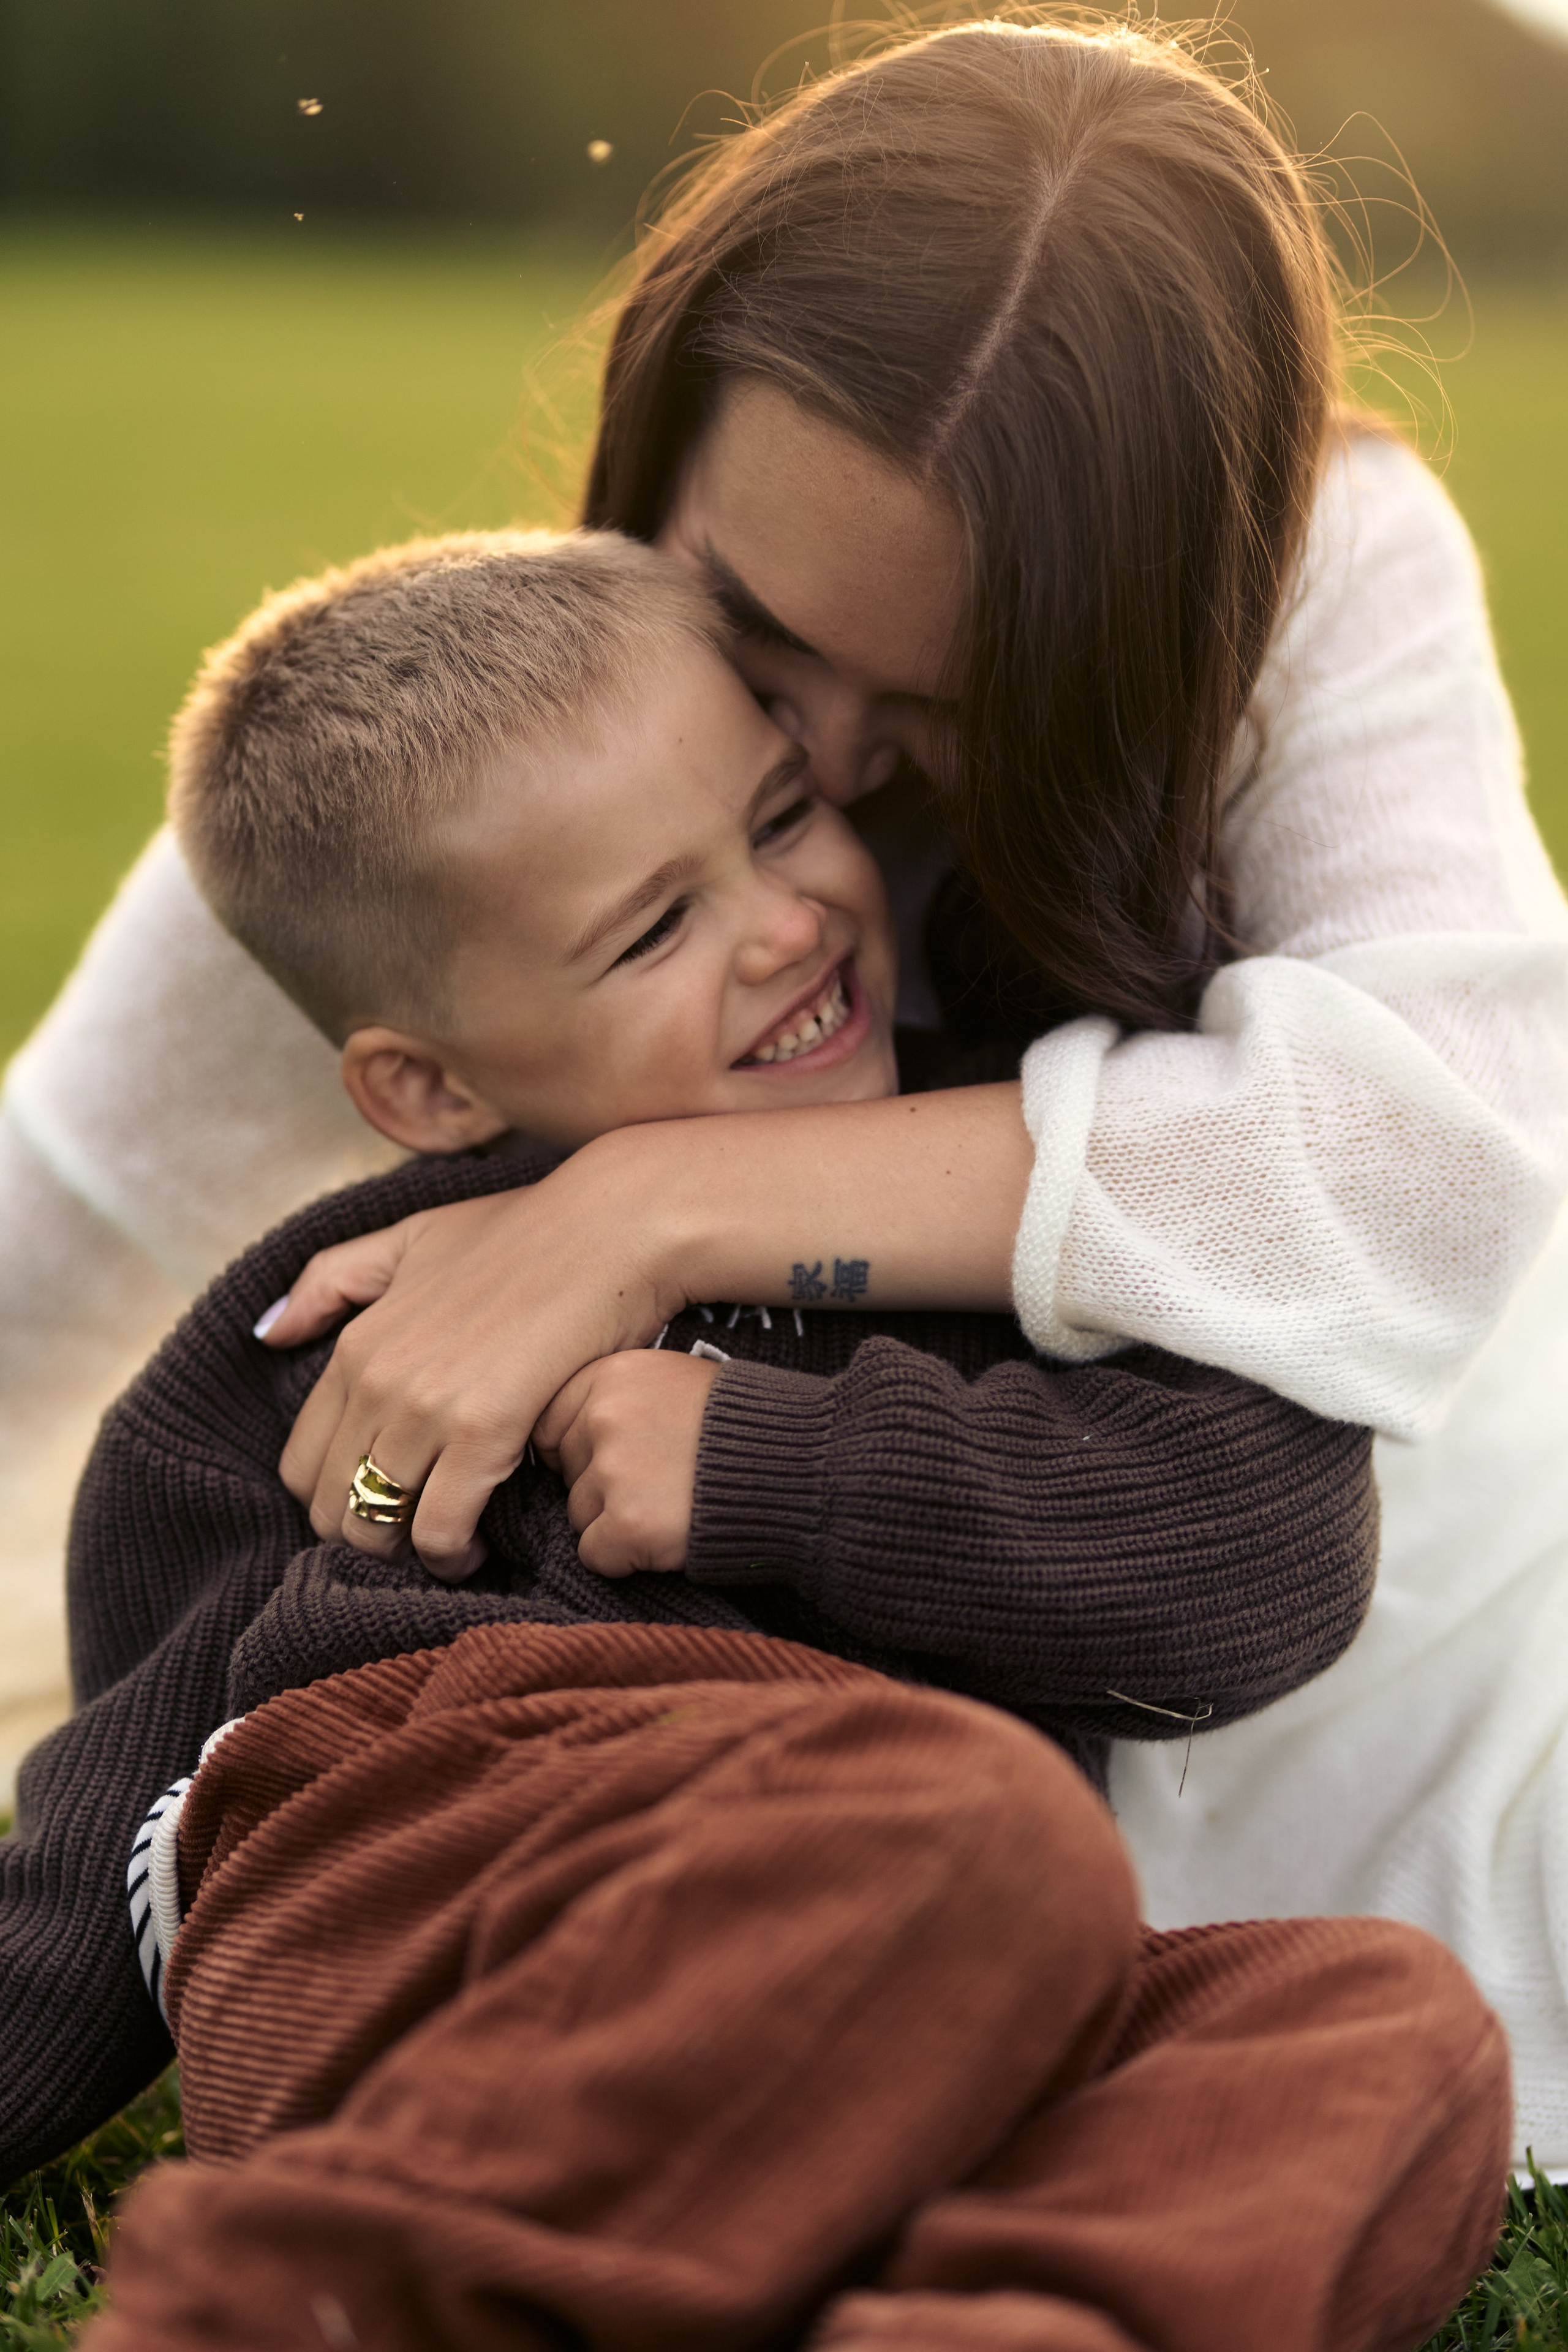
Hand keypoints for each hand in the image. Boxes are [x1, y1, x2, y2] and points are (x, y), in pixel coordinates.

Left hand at [260, 1134, 683, 1580]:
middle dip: (366, 1535)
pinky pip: (439, 1529)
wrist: (611, 1226)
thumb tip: (269, 1333)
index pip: (300, 1463)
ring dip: (406, 1554)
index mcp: (355, 1344)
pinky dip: (452, 1555)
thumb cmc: (523, 1232)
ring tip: (447, 1548)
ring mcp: (426, 1407)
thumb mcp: (411, 1238)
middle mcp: (377, 1380)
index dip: (334, 1498)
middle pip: (329, 1506)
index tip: (379, 1501)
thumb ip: (334, 1279)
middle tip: (412, 1534)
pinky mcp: (484, 1430)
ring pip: (376, 1529)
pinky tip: (478, 1549)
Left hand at [534, 1350, 719, 1575]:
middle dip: (602, 1486)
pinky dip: (627, 1558)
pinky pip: (596, 1555)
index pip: (549, 1423)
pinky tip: (668, 1537)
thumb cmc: (741, 1426)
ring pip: (578, 1515)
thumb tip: (568, 1437)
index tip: (608, 1461)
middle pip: (566, 1471)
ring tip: (672, 1506)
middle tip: (658, 1484)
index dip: (576, 1450)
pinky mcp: (628, 1524)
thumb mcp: (674, 1381)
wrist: (803, 1466)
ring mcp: (615, 1471)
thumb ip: (620, 1398)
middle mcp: (604, 1416)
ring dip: (617, 1522)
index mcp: (611, 1375)